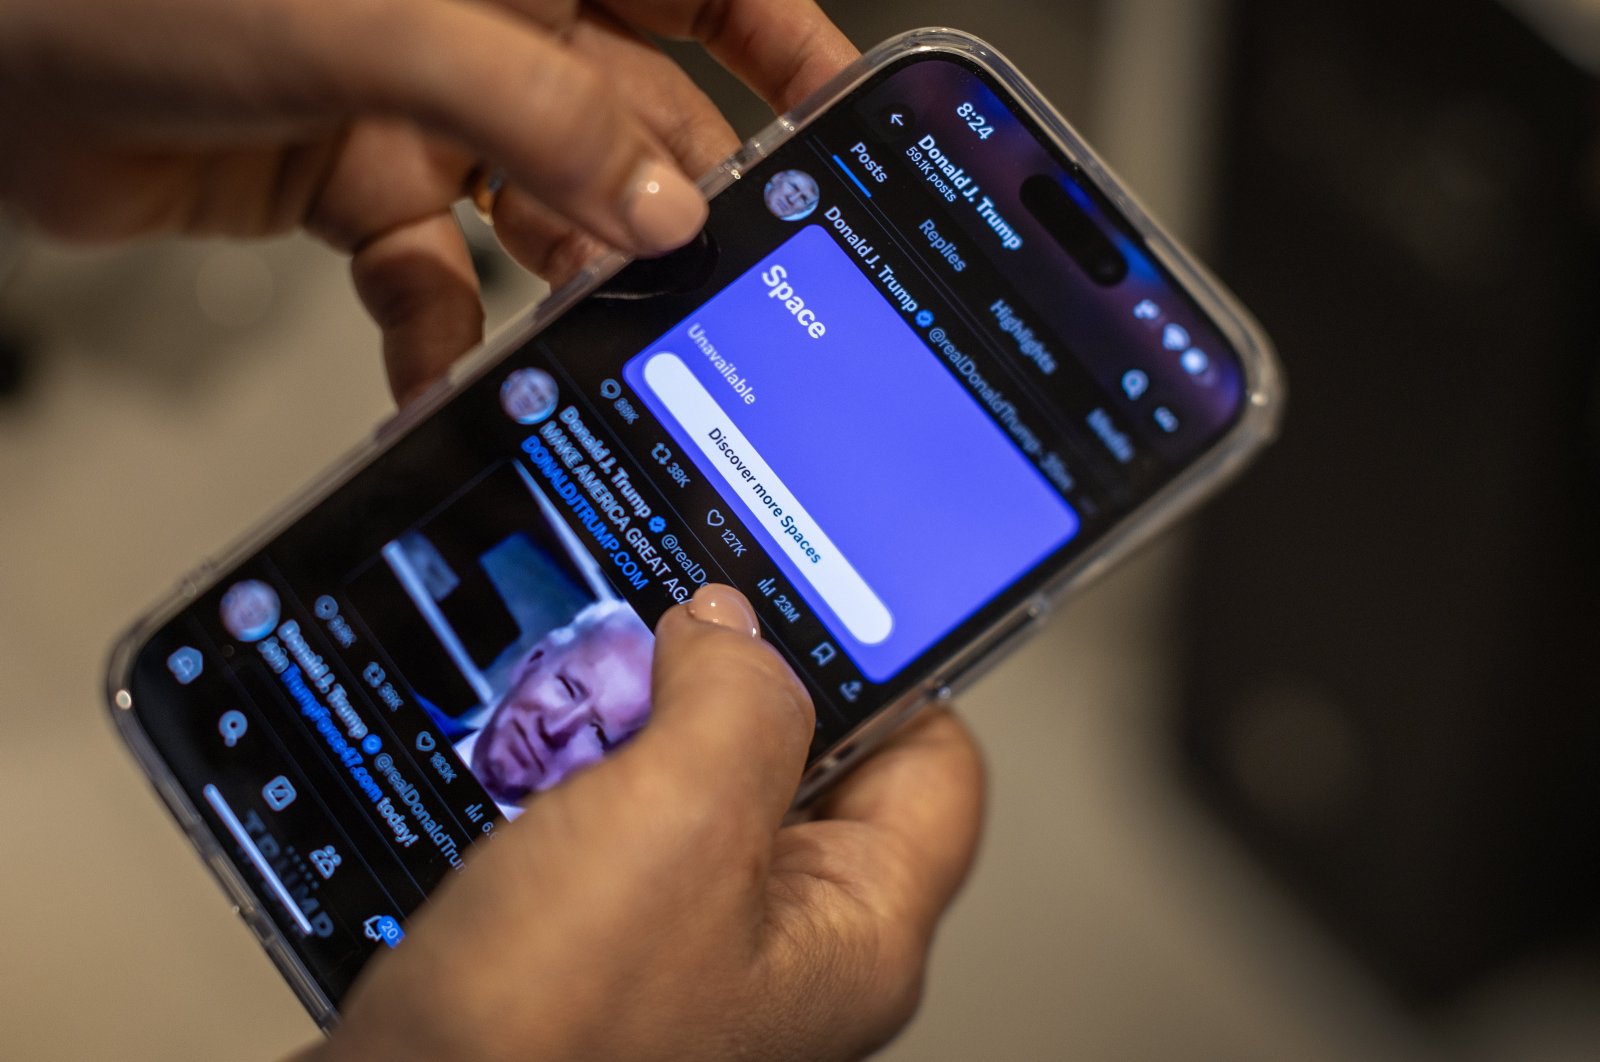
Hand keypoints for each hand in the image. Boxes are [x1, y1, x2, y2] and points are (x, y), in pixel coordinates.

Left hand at [0, 0, 856, 400]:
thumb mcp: (386, 25)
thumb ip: (543, 115)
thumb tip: (669, 210)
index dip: (780, 46)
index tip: (839, 126)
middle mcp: (492, 26)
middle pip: (635, 121)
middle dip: (679, 203)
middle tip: (727, 289)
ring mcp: (426, 109)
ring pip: (548, 211)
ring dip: (576, 285)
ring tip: (614, 349)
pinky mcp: (360, 186)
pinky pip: (437, 278)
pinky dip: (449, 341)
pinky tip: (461, 390)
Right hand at [305, 586, 984, 1061]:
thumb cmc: (545, 1041)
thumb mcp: (679, 822)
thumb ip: (740, 701)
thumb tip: (733, 628)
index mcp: (854, 932)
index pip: (933, 763)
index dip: (889, 666)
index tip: (815, 594)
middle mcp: (784, 951)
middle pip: (802, 765)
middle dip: (728, 685)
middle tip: (665, 628)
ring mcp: (688, 957)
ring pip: (687, 791)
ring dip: (633, 729)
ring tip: (575, 690)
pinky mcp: (595, 956)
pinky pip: (606, 833)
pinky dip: (571, 781)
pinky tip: (519, 755)